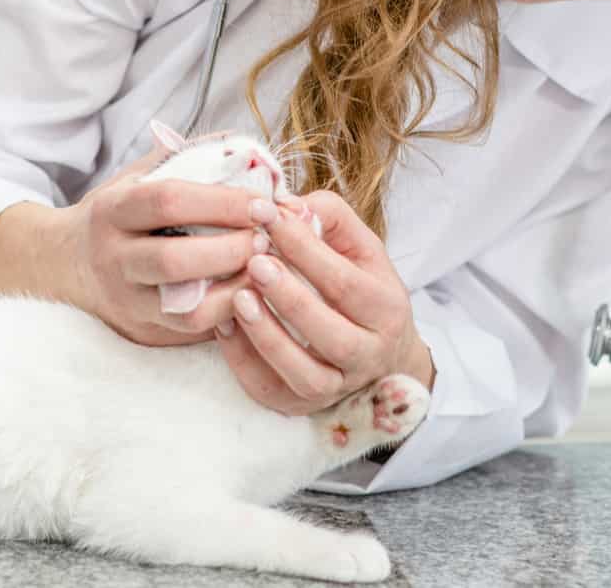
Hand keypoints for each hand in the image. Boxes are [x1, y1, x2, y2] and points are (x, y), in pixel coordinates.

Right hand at [0, 138, 278, 346]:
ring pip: (186, 309)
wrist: (65, 265)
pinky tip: (250, 292)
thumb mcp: (139, 176)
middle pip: (174, 261)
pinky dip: (229, 314)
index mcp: (113, 210)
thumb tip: (252, 151)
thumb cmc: (120, 213)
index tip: (262, 203)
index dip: (222, 202)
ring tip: (264, 268)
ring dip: (236, 290)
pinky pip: (193, 332)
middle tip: (266, 239)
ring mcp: (126, 302)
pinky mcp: (143, 332)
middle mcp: (114, 259)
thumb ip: (190, 157)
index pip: (168, 202)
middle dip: (231, 250)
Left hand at [215, 190, 435, 415]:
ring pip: (306, 374)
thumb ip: (330, 218)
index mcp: (386, 309)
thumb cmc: (363, 287)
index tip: (267, 214)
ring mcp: (337, 387)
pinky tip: (224, 326)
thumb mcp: (361, 247)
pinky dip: (245, 361)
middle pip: (332, 334)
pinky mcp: (302, 405)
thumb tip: (286, 205)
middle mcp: (369, 354)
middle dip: (290, 297)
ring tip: (239, 297)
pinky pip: (272, 391)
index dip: (306, 248)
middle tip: (255, 261)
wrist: (384, 354)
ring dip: (269, 336)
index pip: (346, 282)